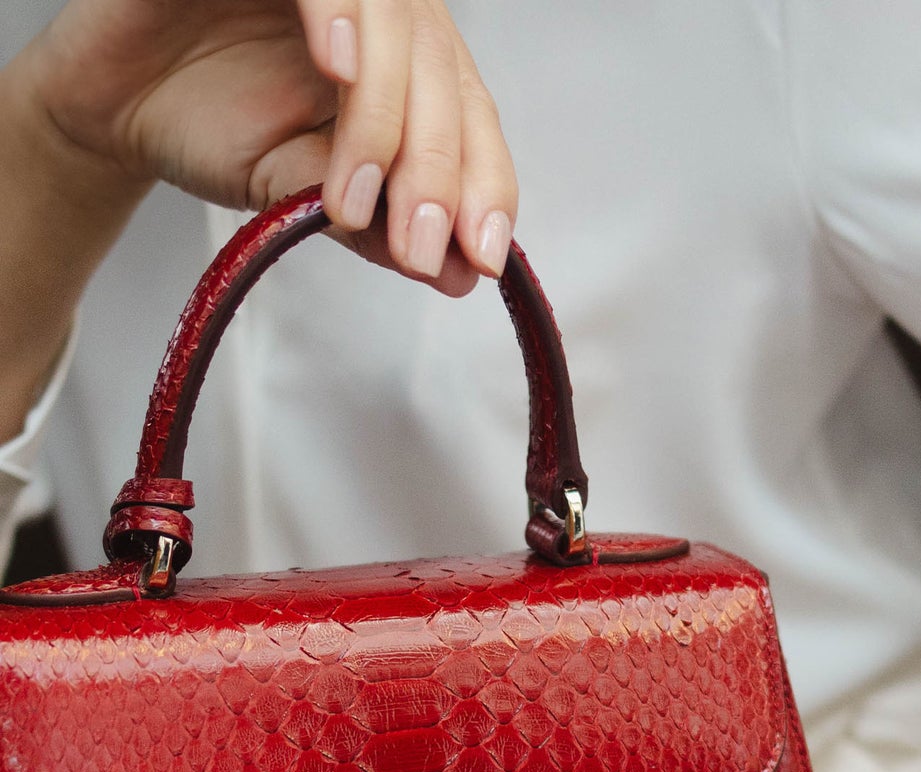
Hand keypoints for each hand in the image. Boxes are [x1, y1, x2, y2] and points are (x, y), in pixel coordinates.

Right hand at [18, 0, 514, 293]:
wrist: (111, 104)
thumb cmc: (213, 129)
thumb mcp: (305, 193)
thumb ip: (381, 225)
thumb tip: (458, 274)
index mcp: (405, 67)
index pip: (472, 117)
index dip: (486, 186)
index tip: (480, 258)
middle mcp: (379, 13)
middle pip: (442, 75)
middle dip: (435, 173)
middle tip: (416, 246)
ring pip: (396, 22)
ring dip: (384, 117)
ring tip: (351, 197)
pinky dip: (338, 14)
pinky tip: (338, 71)